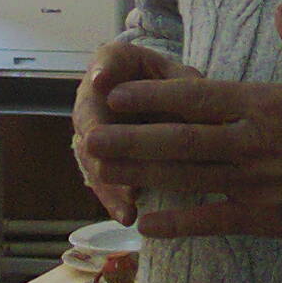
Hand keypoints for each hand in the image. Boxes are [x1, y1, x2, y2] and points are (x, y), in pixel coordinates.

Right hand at [72, 41, 201, 224]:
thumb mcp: (177, 74)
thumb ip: (182, 82)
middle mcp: (91, 98)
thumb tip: (191, 89)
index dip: (102, 74)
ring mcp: (91, 131)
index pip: (103, 66)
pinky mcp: (102, 160)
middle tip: (102, 156)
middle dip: (98, 142)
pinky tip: (127, 216)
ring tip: (125, 202)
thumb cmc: (169, 84)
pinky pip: (106, 181)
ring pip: (94, 158)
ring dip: (108, 181)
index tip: (101, 81)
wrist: (157, 101)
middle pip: (90, 121)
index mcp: (110, 66)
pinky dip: (115, 199)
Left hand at [82, 4, 281, 244]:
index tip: (116, 94)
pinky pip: (213, 220)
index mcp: (265, 102)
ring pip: (186, 176)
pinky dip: (178, 223)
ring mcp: (256, 181)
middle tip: (89, 135)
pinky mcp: (265, 216)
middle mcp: (253, 141)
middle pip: (179, 138)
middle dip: (130, 137)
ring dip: (141, 173)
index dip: (152, 96)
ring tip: (102, 171)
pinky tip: (147, 225)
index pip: (197, 97)